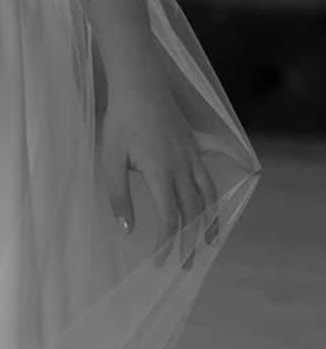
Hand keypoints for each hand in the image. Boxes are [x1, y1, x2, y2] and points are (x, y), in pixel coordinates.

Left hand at [101, 74, 219, 269]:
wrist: (136, 84)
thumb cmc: (120, 122)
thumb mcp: (110, 160)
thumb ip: (119, 196)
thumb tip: (128, 229)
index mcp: (160, 174)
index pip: (169, 218)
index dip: (167, 244)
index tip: (162, 264)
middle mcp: (182, 167)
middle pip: (192, 212)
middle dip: (191, 241)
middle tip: (188, 265)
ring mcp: (192, 154)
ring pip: (208, 193)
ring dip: (211, 220)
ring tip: (211, 241)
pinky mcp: (194, 142)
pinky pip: (215, 161)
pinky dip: (227, 172)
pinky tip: (238, 175)